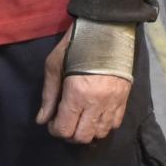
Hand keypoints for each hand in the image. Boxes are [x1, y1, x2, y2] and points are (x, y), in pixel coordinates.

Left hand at [37, 28, 130, 144]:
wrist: (107, 29)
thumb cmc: (75, 44)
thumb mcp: (54, 65)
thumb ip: (48, 95)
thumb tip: (42, 120)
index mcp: (76, 94)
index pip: (65, 129)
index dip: (55, 130)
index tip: (52, 121)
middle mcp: (96, 103)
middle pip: (82, 136)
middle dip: (70, 134)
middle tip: (65, 122)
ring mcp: (113, 102)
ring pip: (100, 133)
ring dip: (87, 132)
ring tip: (80, 120)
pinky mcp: (124, 98)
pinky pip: (115, 124)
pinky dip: (103, 125)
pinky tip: (95, 115)